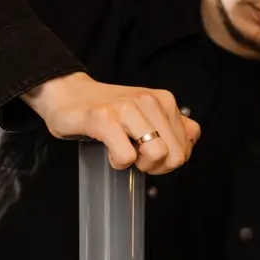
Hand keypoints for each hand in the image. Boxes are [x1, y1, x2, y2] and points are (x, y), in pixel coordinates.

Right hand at [23, 72, 200, 174]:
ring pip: (156, 154)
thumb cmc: (107, 110)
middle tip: (136, 157)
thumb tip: (191, 139)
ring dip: (139, 164)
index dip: (169, 160)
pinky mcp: (105, 119)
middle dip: (157, 166)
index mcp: (164, 101)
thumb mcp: (146, 114)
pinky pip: (126, 157)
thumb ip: (171, 124)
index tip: (149, 153)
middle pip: (176, 156)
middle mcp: (150, 101)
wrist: (67, 94)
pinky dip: (117, 162)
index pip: (187, 146)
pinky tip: (108, 150)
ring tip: (123, 152)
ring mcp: (127, 109)